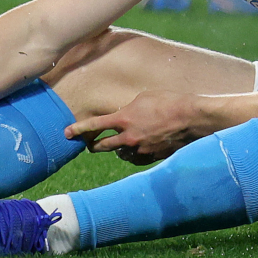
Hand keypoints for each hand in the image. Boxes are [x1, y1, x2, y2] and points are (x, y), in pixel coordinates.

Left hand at [65, 91, 207, 164]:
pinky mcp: (151, 158)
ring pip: (119, 153)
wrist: (191, 119)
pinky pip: (135, 159)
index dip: (78, 129)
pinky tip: (138, 148)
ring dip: (117, 149)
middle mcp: (128, 137)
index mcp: (124, 119)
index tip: (66, 133)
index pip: (94, 126)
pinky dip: (133, 154)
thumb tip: (123, 117)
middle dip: (93, 145)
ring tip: (122, 142)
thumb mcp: (143, 98)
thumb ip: (128, 109)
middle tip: (90, 144)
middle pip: (101, 147)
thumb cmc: (168, 102)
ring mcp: (139, 150)